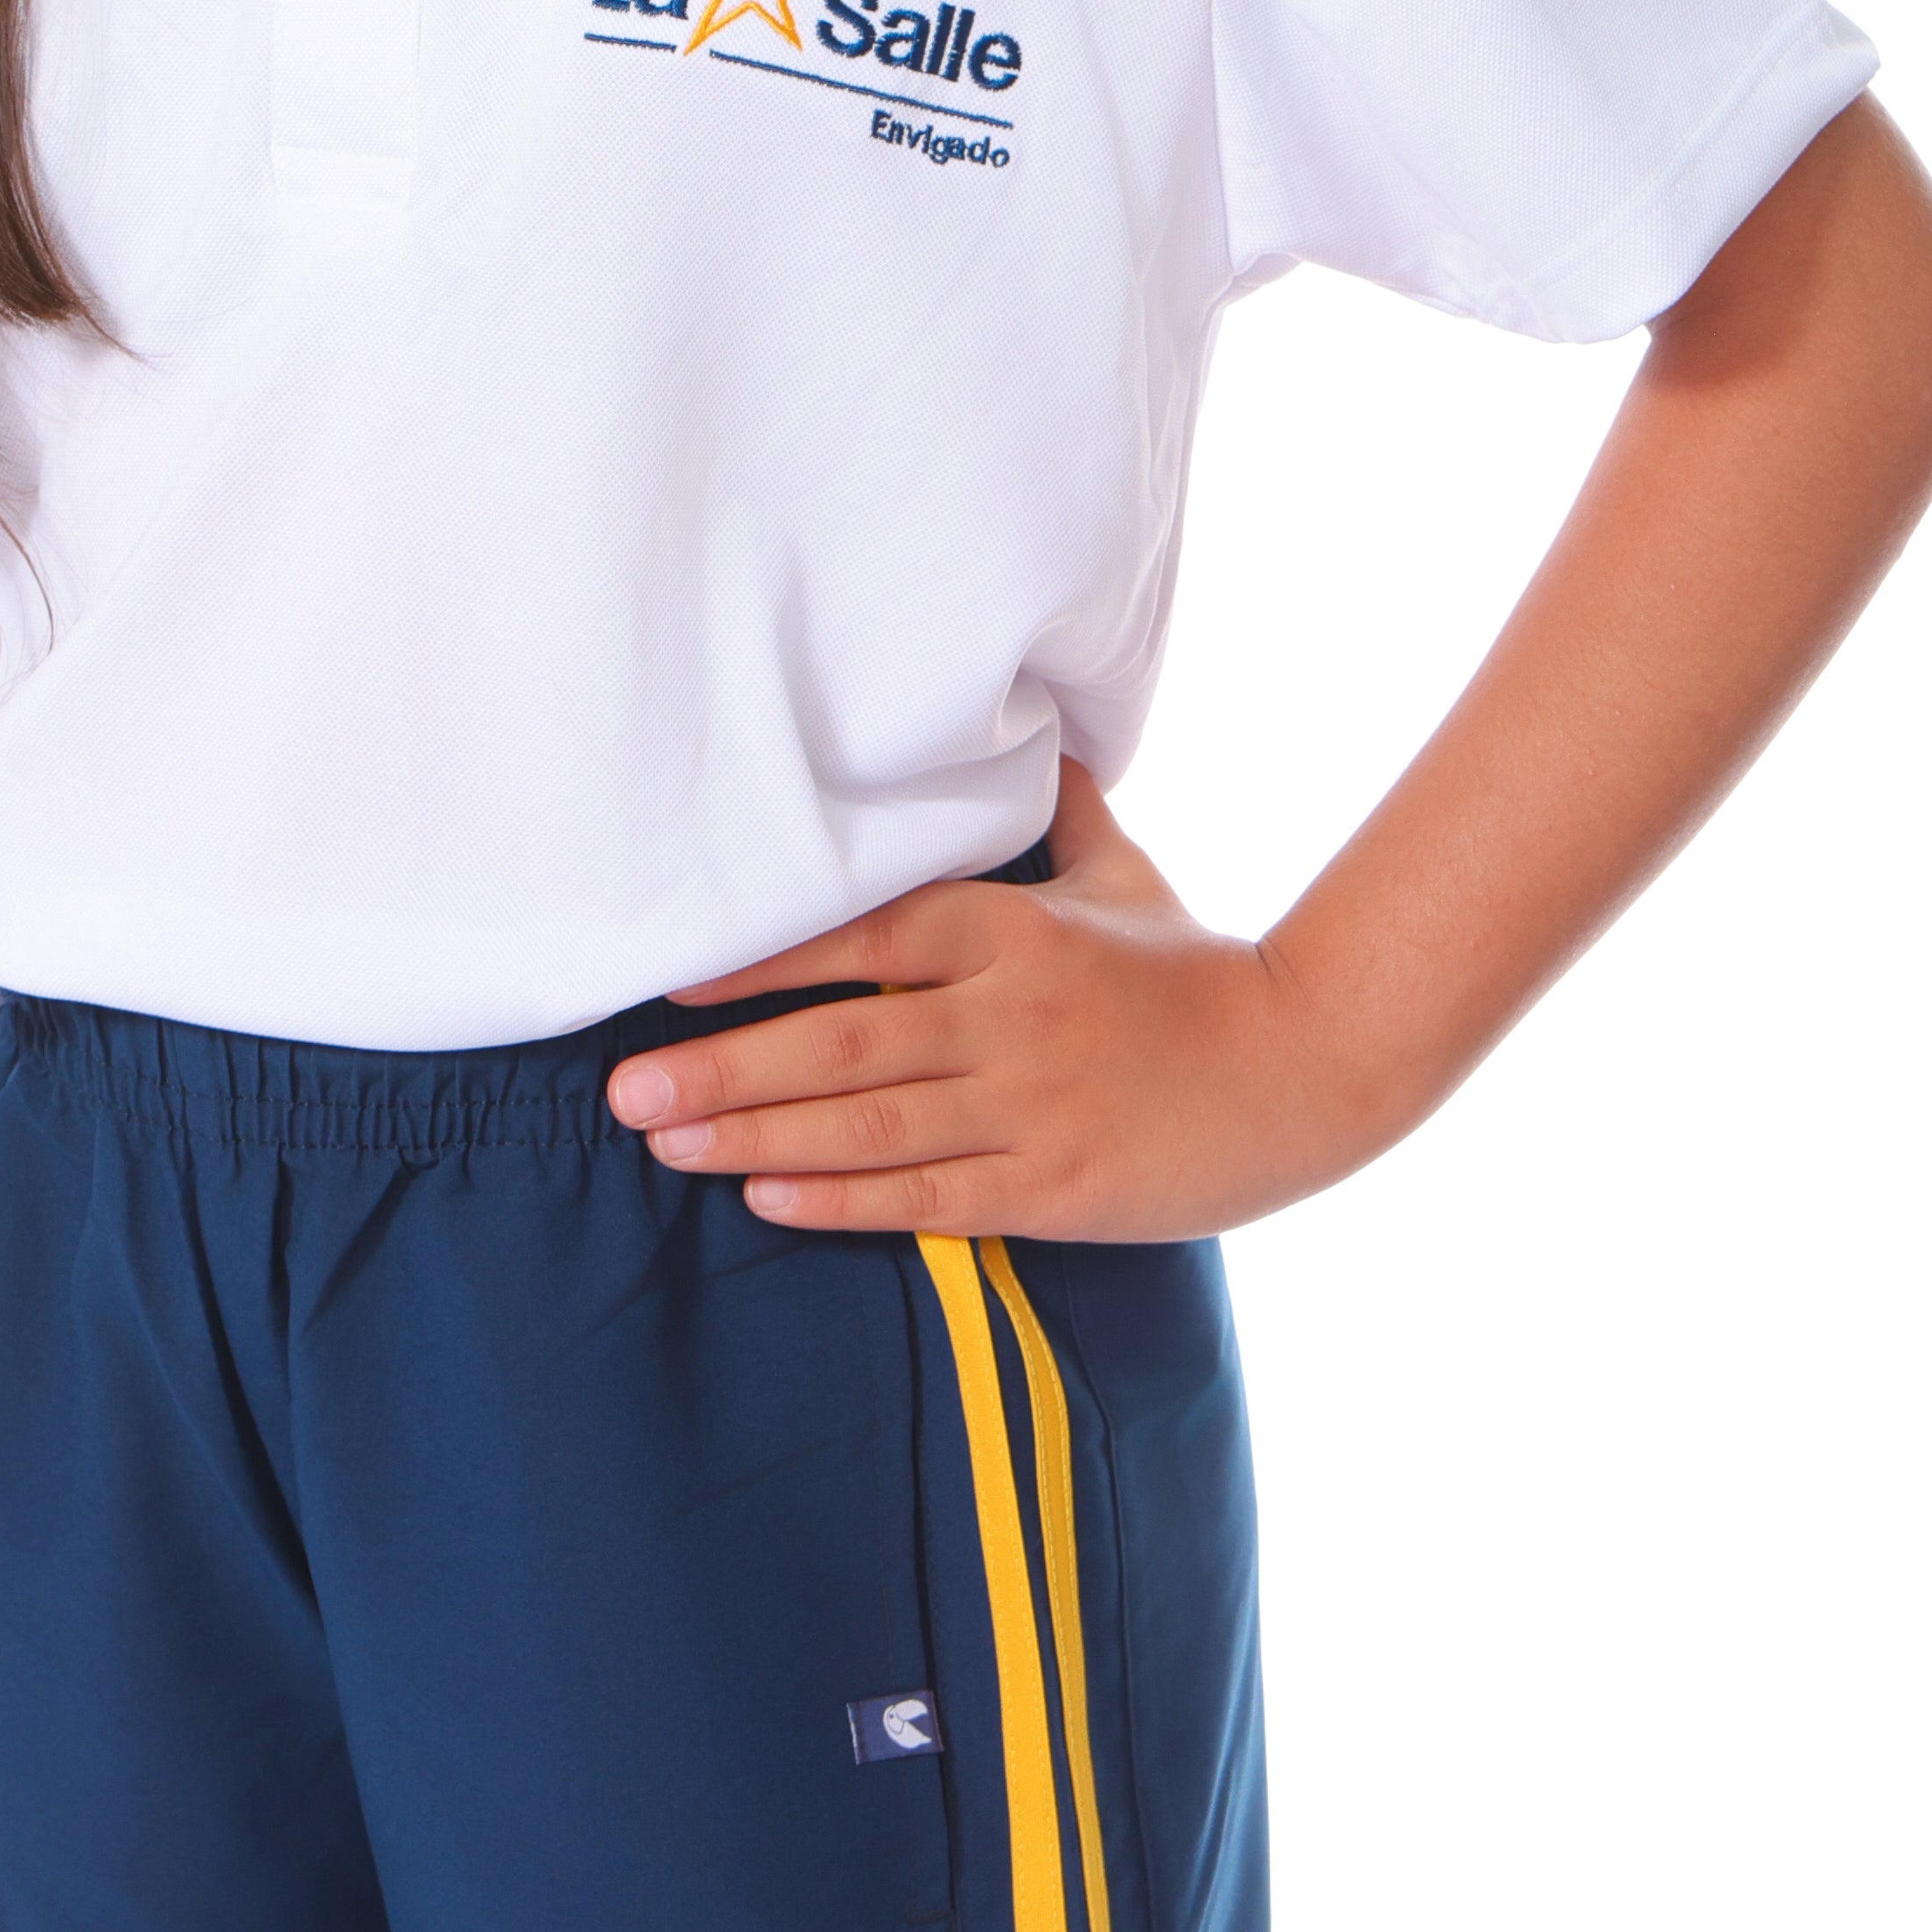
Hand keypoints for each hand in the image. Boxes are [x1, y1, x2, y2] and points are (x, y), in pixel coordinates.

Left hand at [605, 775, 1361, 1243]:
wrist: (1307, 1067)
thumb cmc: (1198, 968)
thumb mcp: (1123, 875)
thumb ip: (1057, 815)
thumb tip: (1029, 730)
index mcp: (1013, 933)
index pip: (863, 939)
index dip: (761, 961)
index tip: (665, 978)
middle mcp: (1010, 1019)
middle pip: (844, 1044)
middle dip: (725, 1068)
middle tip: (624, 1090)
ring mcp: (1032, 1109)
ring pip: (871, 1127)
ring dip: (757, 1138)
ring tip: (665, 1143)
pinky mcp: (1055, 1189)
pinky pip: (929, 1197)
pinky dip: (844, 1201)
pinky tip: (766, 1199)